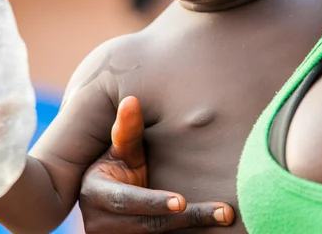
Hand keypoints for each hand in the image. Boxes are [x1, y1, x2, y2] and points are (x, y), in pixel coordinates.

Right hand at [79, 96, 234, 232]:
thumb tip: (131, 99)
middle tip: (224, 212)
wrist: (106, 200)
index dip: (153, 201)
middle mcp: (100, 222)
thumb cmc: (118, 166)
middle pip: (150, 225)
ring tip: (225, 216)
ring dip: (193, 229)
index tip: (181, 201)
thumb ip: (127, 130)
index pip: (126, 200)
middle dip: (187, 219)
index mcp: (95, 193)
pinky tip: (212, 230)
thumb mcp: (120, 149)